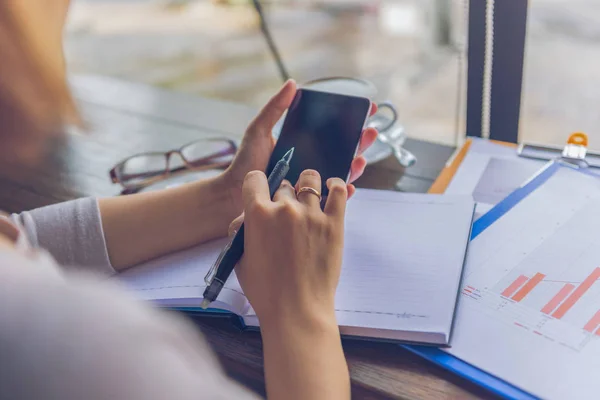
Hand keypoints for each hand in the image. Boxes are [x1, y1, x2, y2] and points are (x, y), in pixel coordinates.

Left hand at [221, 80, 378, 214]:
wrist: (234, 194)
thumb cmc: (246, 162)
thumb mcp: (258, 131)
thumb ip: (275, 109)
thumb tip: (293, 83)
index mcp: (303, 144)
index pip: (332, 130)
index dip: (351, 120)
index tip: (368, 108)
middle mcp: (310, 162)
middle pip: (343, 150)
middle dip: (360, 141)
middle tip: (370, 132)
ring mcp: (311, 181)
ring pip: (341, 172)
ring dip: (356, 166)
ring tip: (360, 158)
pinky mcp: (309, 202)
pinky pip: (331, 198)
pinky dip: (342, 192)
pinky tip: (349, 186)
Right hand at [234, 169, 350, 398]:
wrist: (296, 311)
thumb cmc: (266, 290)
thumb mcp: (240, 259)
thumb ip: (242, 231)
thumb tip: (248, 217)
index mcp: (257, 214)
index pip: (255, 179)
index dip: (256, 185)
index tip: (260, 192)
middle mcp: (284, 208)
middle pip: (283, 184)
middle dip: (282, 195)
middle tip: (286, 213)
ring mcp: (312, 214)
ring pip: (310, 180)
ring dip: (307, 185)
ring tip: (309, 196)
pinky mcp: (334, 223)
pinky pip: (337, 191)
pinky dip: (335, 185)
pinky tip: (330, 188)